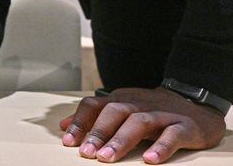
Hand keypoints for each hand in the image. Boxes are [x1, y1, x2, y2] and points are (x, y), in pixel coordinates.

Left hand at [60, 87, 225, 163]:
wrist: (195, 101)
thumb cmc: (151, 110)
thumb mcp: (120, 108)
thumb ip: (93, 117)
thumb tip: (63, 126)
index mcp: (120, 99)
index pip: (95, 105)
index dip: (80, 122)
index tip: (68, 142)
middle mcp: (139, 104)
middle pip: (115, 112)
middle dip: (98, 132)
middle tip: (87, 153)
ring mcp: (162, 114)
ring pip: (139, 122)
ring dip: (121, 140)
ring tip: (107, 158)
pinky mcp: (185, 126)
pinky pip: (173, 135)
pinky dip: (161, 146)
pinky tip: (150, 159)